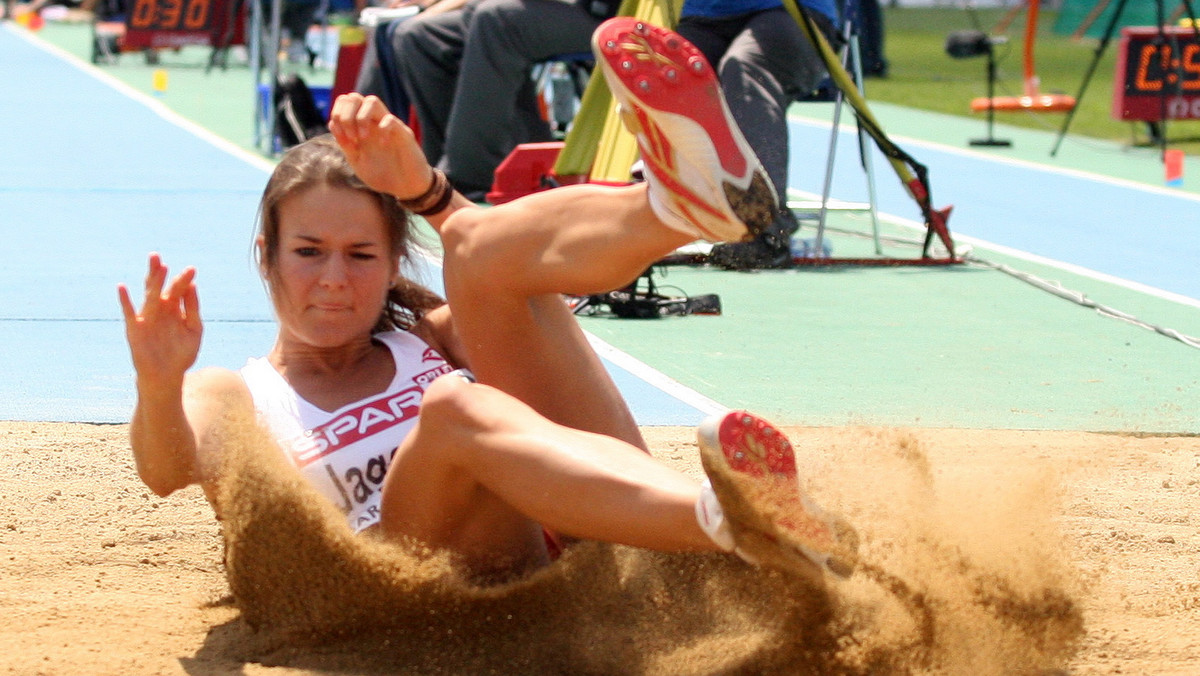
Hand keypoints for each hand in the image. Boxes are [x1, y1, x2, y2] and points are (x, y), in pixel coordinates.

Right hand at [117, 253, 202, 388]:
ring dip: (152, 282)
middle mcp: (159, 311)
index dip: (184, 280)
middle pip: (159, 287)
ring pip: (148, 296)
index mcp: (174, 310)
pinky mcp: (135, 330)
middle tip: (156, 255)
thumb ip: (193, 309)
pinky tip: (122, 287)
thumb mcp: (194, 330)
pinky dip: (125, 301)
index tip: (192, 270)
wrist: (167, 376)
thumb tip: (193, 286)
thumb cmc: (181, 354)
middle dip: (159, 272)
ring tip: (155, 266)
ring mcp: (146, 319)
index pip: (178, 290)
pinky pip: (129, 313)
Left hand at [327, 93, 433, 199]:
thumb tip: (332, 124)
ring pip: (372, 101)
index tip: (343, 139)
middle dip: (346, 116)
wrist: (406, 187)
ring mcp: (389, 125)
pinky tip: (383, 146)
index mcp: (361, 127)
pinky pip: (390, 120)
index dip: (337, 116)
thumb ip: (345, 144)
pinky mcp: (403, 133)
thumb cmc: (383, 175)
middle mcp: (374, 122)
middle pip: (354, 97)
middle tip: (351, 138)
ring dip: (361, 118)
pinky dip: (382, 131)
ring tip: (363, 138)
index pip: (345, 103)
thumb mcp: (358, 162)